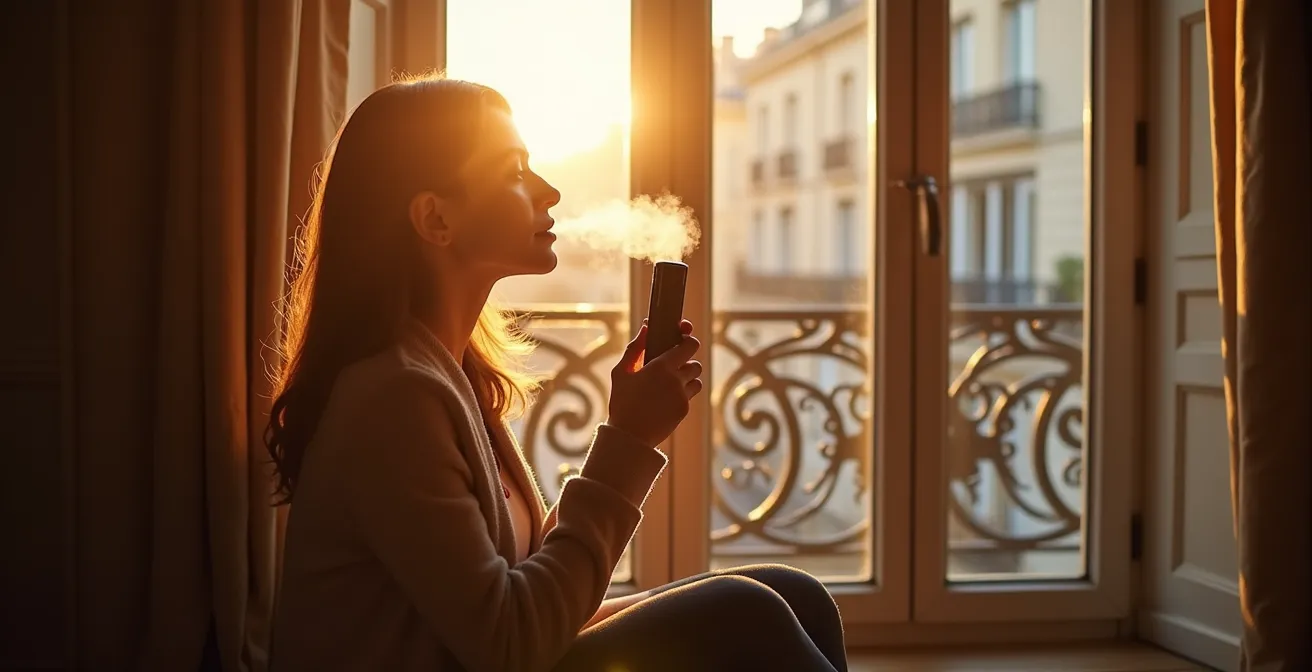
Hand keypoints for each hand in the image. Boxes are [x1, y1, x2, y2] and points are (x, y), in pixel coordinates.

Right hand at [606, 319, 702, 446]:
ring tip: (670, 383)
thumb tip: (647, 327)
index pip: (690, 345)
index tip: (682, 340)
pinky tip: (665, 399)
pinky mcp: (684, 410)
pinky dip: (681, 394)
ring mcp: (683, 397)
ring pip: (696, 380)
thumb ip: (635, 348)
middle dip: (687, 362)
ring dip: (687, 379)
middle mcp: (677, 380)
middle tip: (674, 365)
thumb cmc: (622, 401)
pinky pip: (689, 396)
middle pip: (696, 363)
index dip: (688, 341)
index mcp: (662, 366)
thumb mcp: (621, 372)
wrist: (629, 436)